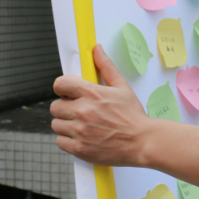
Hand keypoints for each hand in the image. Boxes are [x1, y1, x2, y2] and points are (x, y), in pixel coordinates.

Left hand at [51, 44, 152, 166]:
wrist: (143, 142)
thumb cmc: (133, 116)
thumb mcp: (122, 87)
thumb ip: (106, 67)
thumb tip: (96, 49)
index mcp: (92, 94)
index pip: (60, 84)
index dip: (62, 88)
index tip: (68, 93)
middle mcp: (83, 111)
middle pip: (55, 106)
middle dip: (65, 108)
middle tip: (78, 112)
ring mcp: (80, 131)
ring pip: (56, 124)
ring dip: (66, 125)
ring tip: (82, 126)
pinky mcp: (79, 148)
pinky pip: (60, 141)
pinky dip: (68, 140)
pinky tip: (82, 138)